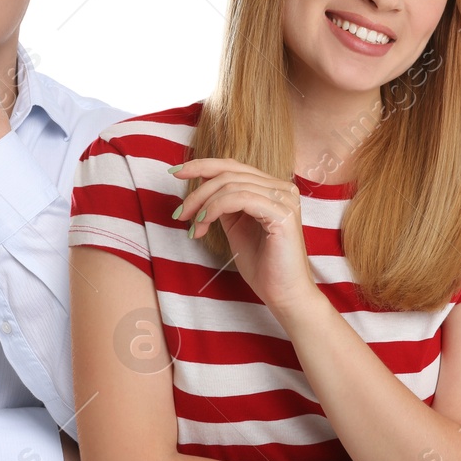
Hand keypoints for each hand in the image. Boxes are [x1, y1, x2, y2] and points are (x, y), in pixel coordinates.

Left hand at [170, 159, 315, 311]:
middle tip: (179, 214)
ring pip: (232, 185)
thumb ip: (225, 205)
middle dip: (197, 192)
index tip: (176, 172)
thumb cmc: (263, 266)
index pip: (234, 166)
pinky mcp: (282, 214)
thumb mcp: (237, 228)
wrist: (284, 295)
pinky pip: (240, 198)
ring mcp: (285, 199)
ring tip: (193, 227)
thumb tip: (202, 188)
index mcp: (273, 189)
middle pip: (229, 174)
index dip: (203, 165)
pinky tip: (204, 223)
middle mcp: (282, 189)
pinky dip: (216, 208)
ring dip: (204, 204)